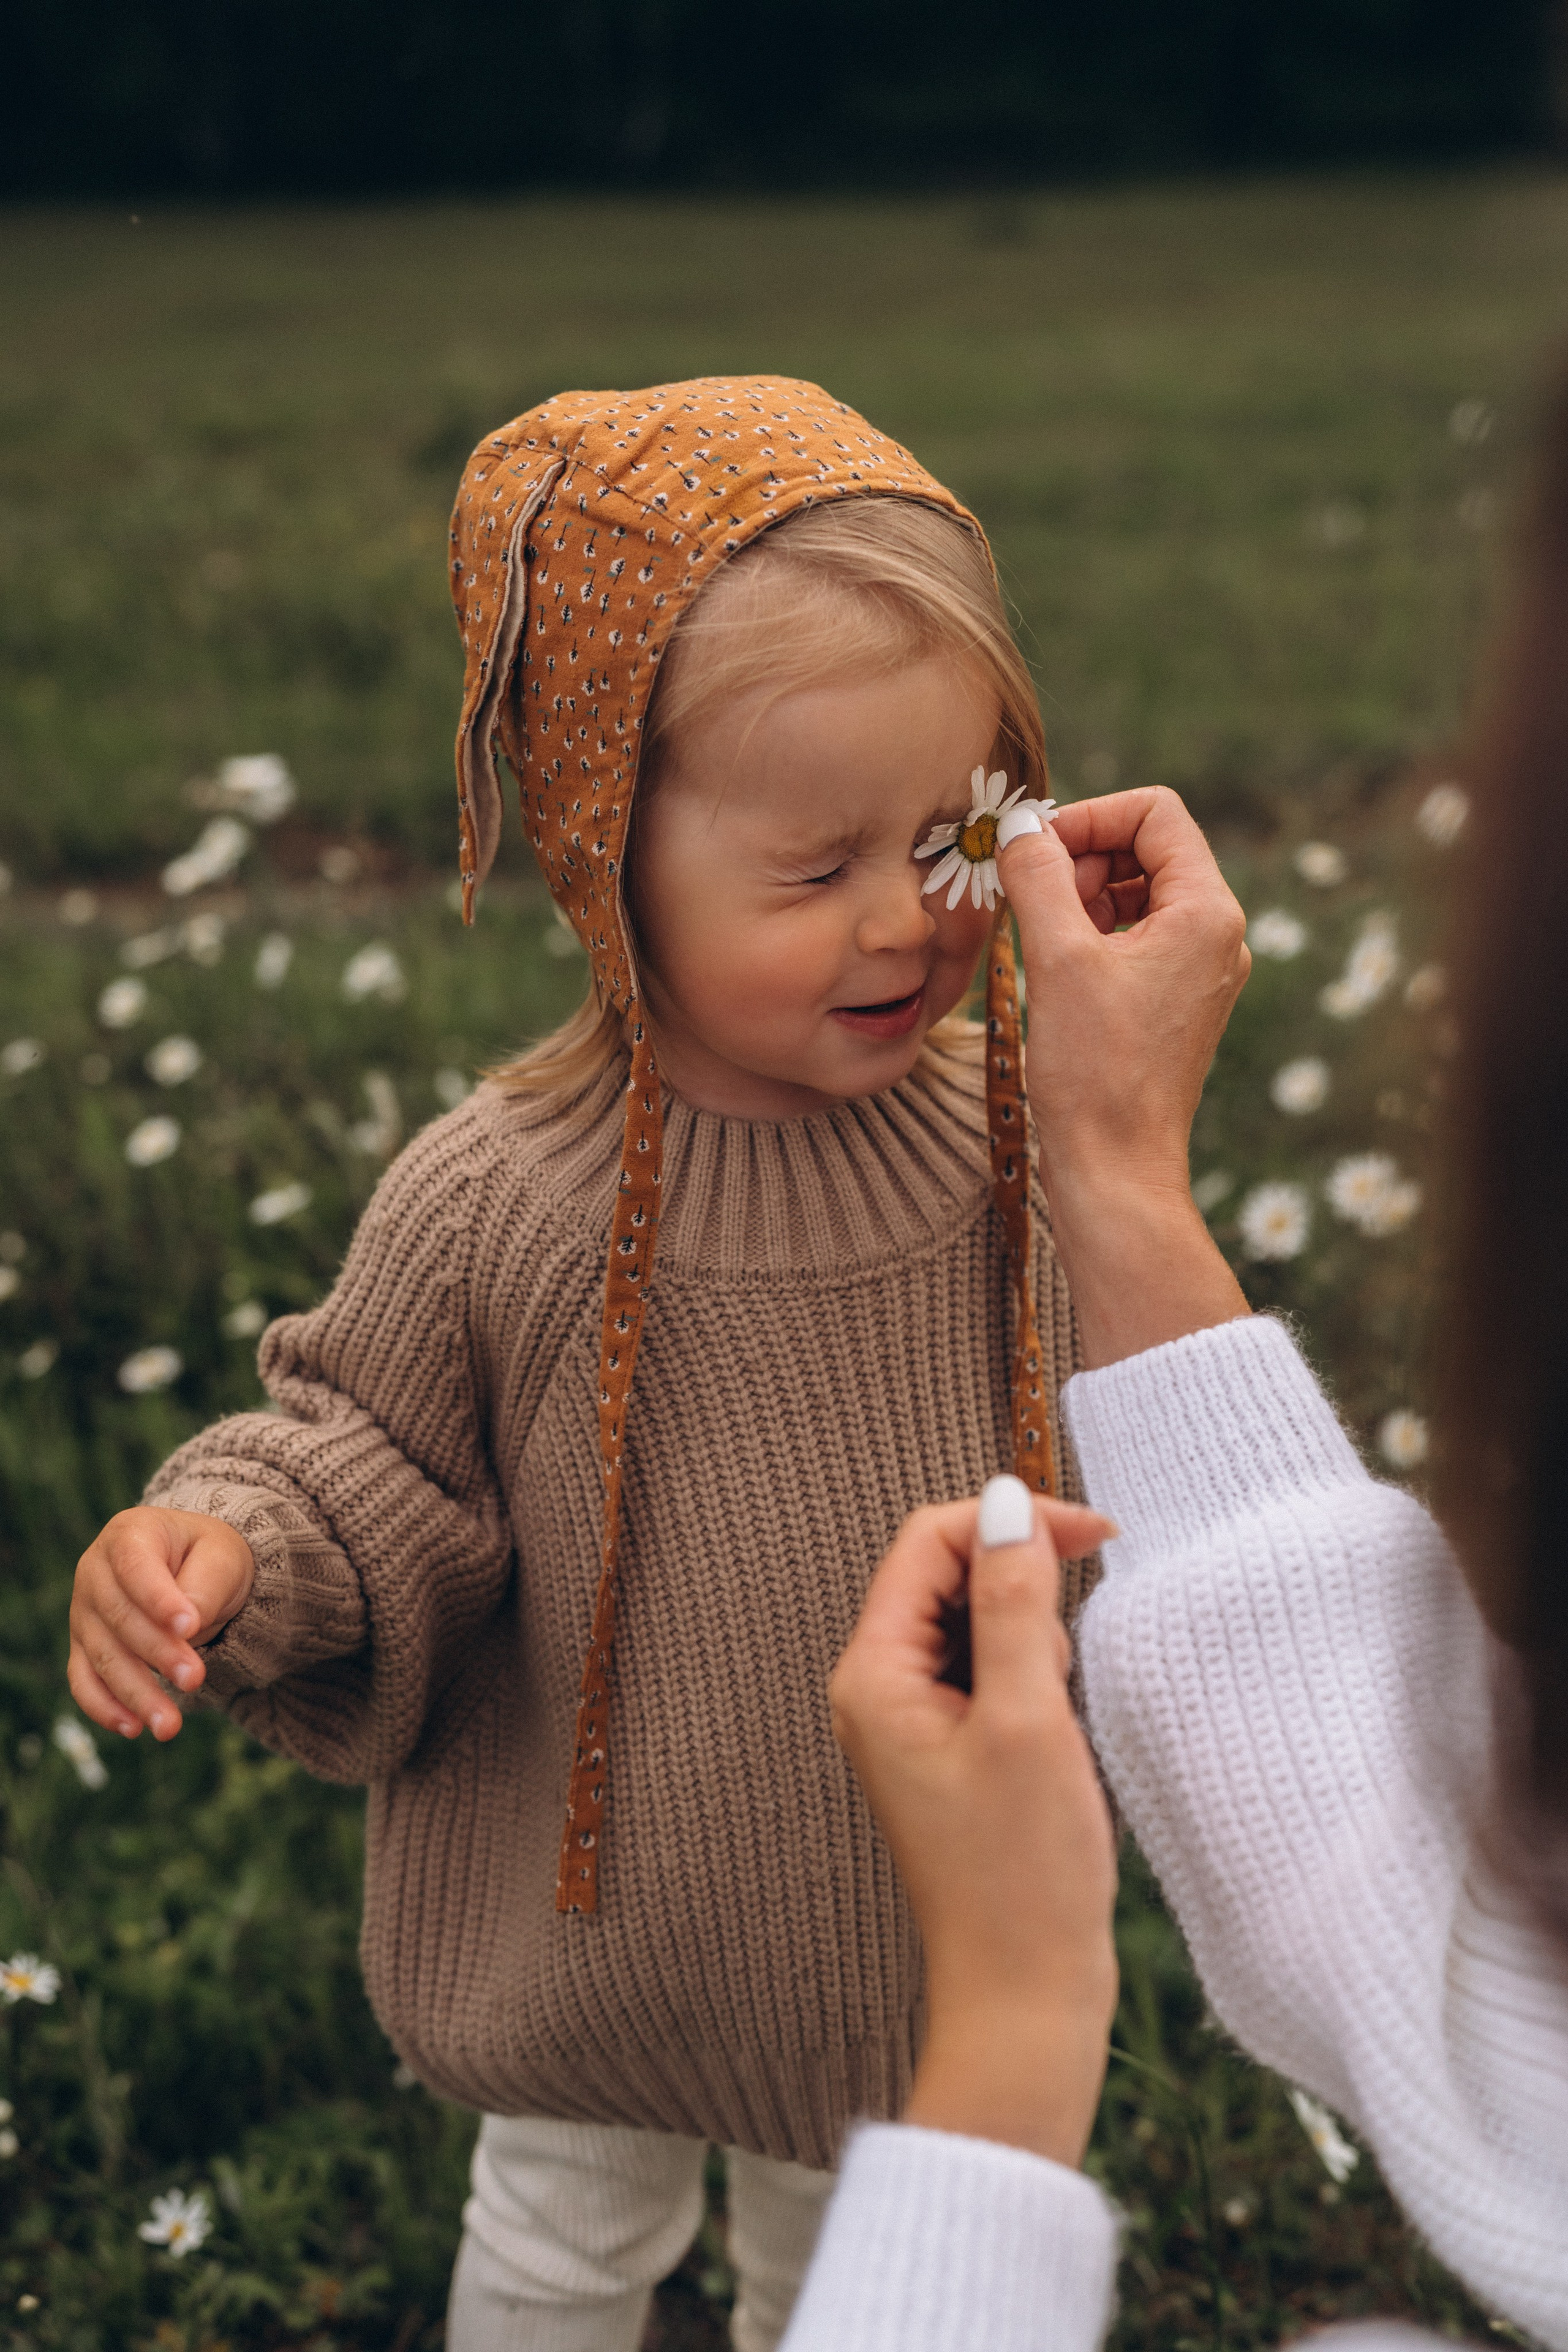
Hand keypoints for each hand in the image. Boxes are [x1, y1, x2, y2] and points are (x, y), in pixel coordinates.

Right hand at [68, 1507, 255, 1740]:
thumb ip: (203, 1587)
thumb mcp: (221, 1558)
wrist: (194, 1567)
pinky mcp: (84, 1648)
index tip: (191, 1626)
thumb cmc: (208, 1557)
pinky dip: (104, 1707)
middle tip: (195, 1679)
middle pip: (119, 1618)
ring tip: (169, 1725)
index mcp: (129, 1534)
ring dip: (135, 1693)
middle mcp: (95, 1571)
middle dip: (157, 1653)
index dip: (158, 1598)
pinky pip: (84, 1681)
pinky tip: (133, 1728)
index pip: (135, 1566)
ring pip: (103, 1657)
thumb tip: (185, 1630)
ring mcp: (83, 1612)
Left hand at [831, 1479, 1119, 2166]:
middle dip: (1021, 1593)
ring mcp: (911, 1721)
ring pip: (977, 1622)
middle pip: (949, 1574)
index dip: (1008, 1519)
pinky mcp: (950, 1749)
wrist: (1025, 1996)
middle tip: (1061, 1671)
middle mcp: (877, 1689)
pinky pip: (989, 1672)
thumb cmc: (1024, 1871)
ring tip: (1051, 1724)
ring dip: (1031, 1644)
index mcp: (873, 1674)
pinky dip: (1031, 1683)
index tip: (1093, 1533)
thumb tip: (1005, 1501)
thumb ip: (1013, 1601)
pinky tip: (1050, 1741)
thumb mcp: (1028, 1717)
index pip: (928, 1540)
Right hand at [996, 787, 1252, 1364]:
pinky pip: (1135, 938)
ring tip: (1038, 932)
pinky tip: (1054, 965)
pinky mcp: (1176, 1003)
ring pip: (1138, 893)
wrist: (1115, 1169)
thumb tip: (1020, 827)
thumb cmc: (1096, 1071)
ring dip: (1082, 896)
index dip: (1090, 816)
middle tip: (1032, 896)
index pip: (1156, 812)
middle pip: (1149, 848)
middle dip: (1083, 857)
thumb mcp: (1059, 958)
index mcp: (1208, 911)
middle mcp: (1218, 935)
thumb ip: (1038, 877)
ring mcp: (1200, 971)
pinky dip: (1091, 934)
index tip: (1035, 850)